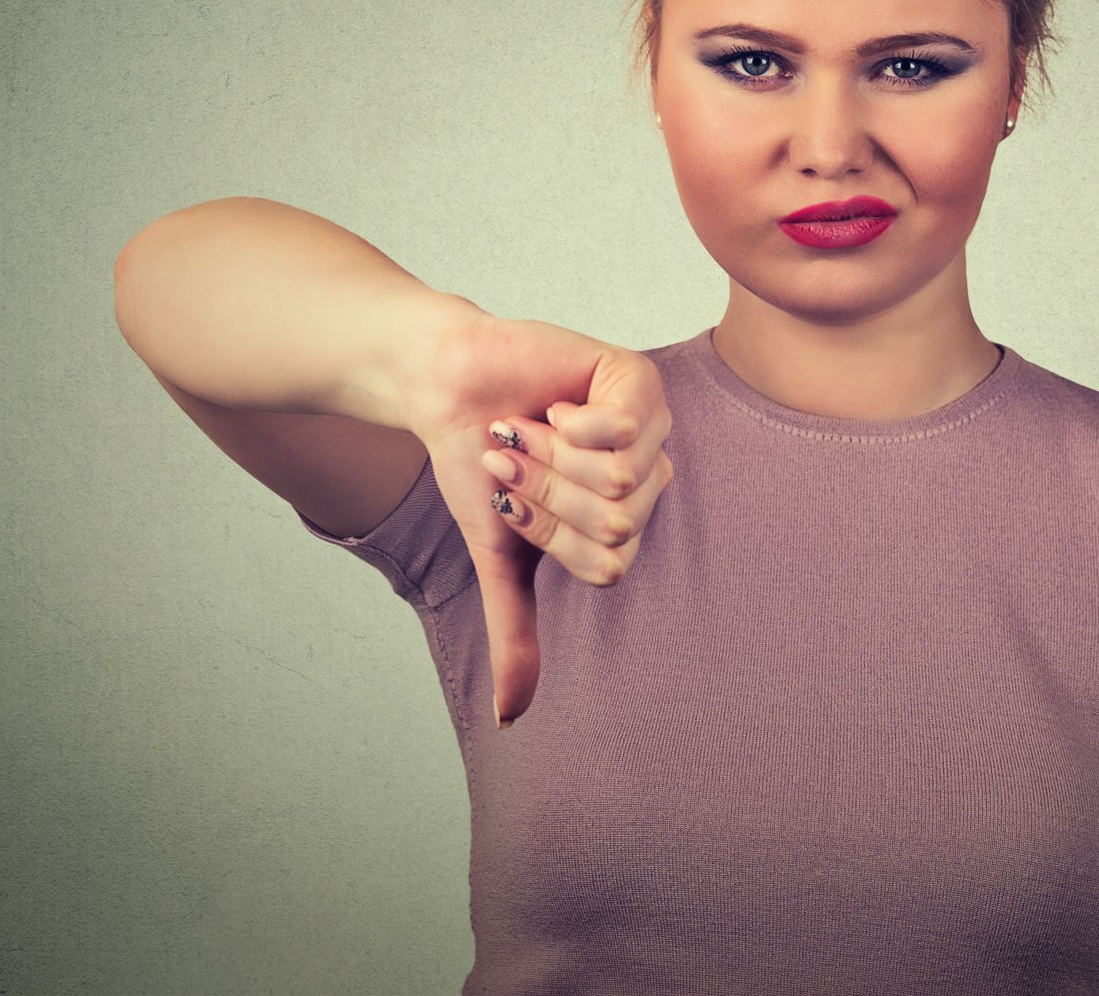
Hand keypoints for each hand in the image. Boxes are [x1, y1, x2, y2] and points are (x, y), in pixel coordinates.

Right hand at [408, 313, 673, 729]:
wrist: (446, 390)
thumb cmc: (476, 463)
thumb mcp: (501, 555)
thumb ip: (517, 630)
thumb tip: (510, 720)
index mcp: (627, 520)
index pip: (607, 564)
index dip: (546, 536)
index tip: (507, 498)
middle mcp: (649, 475)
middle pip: (614, 524)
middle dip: (543, 494)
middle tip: (514, 456)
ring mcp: (652, 425)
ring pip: (615, 480)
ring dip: (549, 457)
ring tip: (529, 426)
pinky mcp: (637, 379)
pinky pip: (622, 429)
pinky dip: (569, 423)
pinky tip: (556, 403)